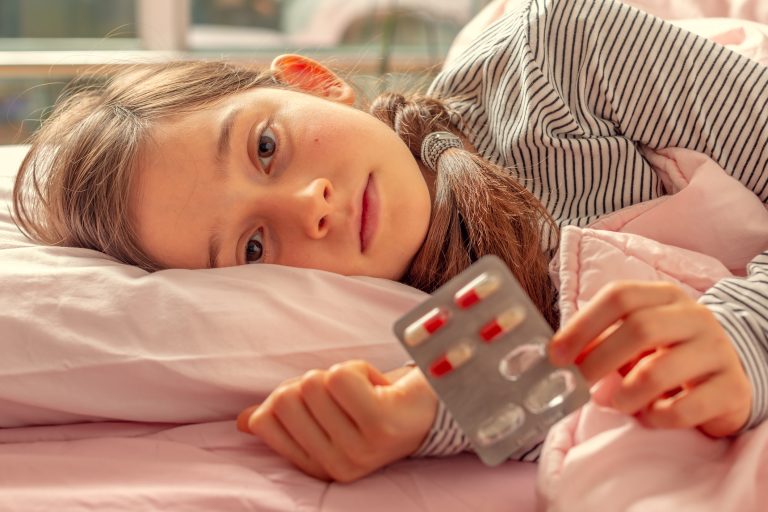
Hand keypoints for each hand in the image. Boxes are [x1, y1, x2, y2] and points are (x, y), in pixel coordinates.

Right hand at [237, 361, 436, 481]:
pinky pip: (341, 376)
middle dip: (316, 380)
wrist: (431, 403)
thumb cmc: (374, 403)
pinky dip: (358, 367)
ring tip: (367, 391)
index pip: (265, 419)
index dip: (290, 393)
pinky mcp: (380, 426)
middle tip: (350, 393)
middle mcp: (336, 466)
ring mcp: (359, 450)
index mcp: (317, 466)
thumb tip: (242, 421)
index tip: (324, 399)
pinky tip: (380, 386)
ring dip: (342, 373)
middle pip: (287, 396)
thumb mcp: (327, 413)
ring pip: (314, 382)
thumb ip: (285, 418)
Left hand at [549, 281, 751, 436]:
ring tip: (617, 403)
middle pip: (639, 329)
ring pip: (658, 372)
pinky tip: (652, 415)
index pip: (619, 296)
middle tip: (578, 384)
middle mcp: (695, 317)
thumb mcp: (632, 341)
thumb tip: (558, 356)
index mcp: (664, 297)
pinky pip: (683, 409)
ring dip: (625, 395)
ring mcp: (718, 351)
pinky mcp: (732, 390)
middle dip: (599, 361)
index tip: (556, 355)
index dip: (582, 325)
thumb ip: (598, 342)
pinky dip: (656, 418)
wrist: (724, 381)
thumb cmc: (665, 357)